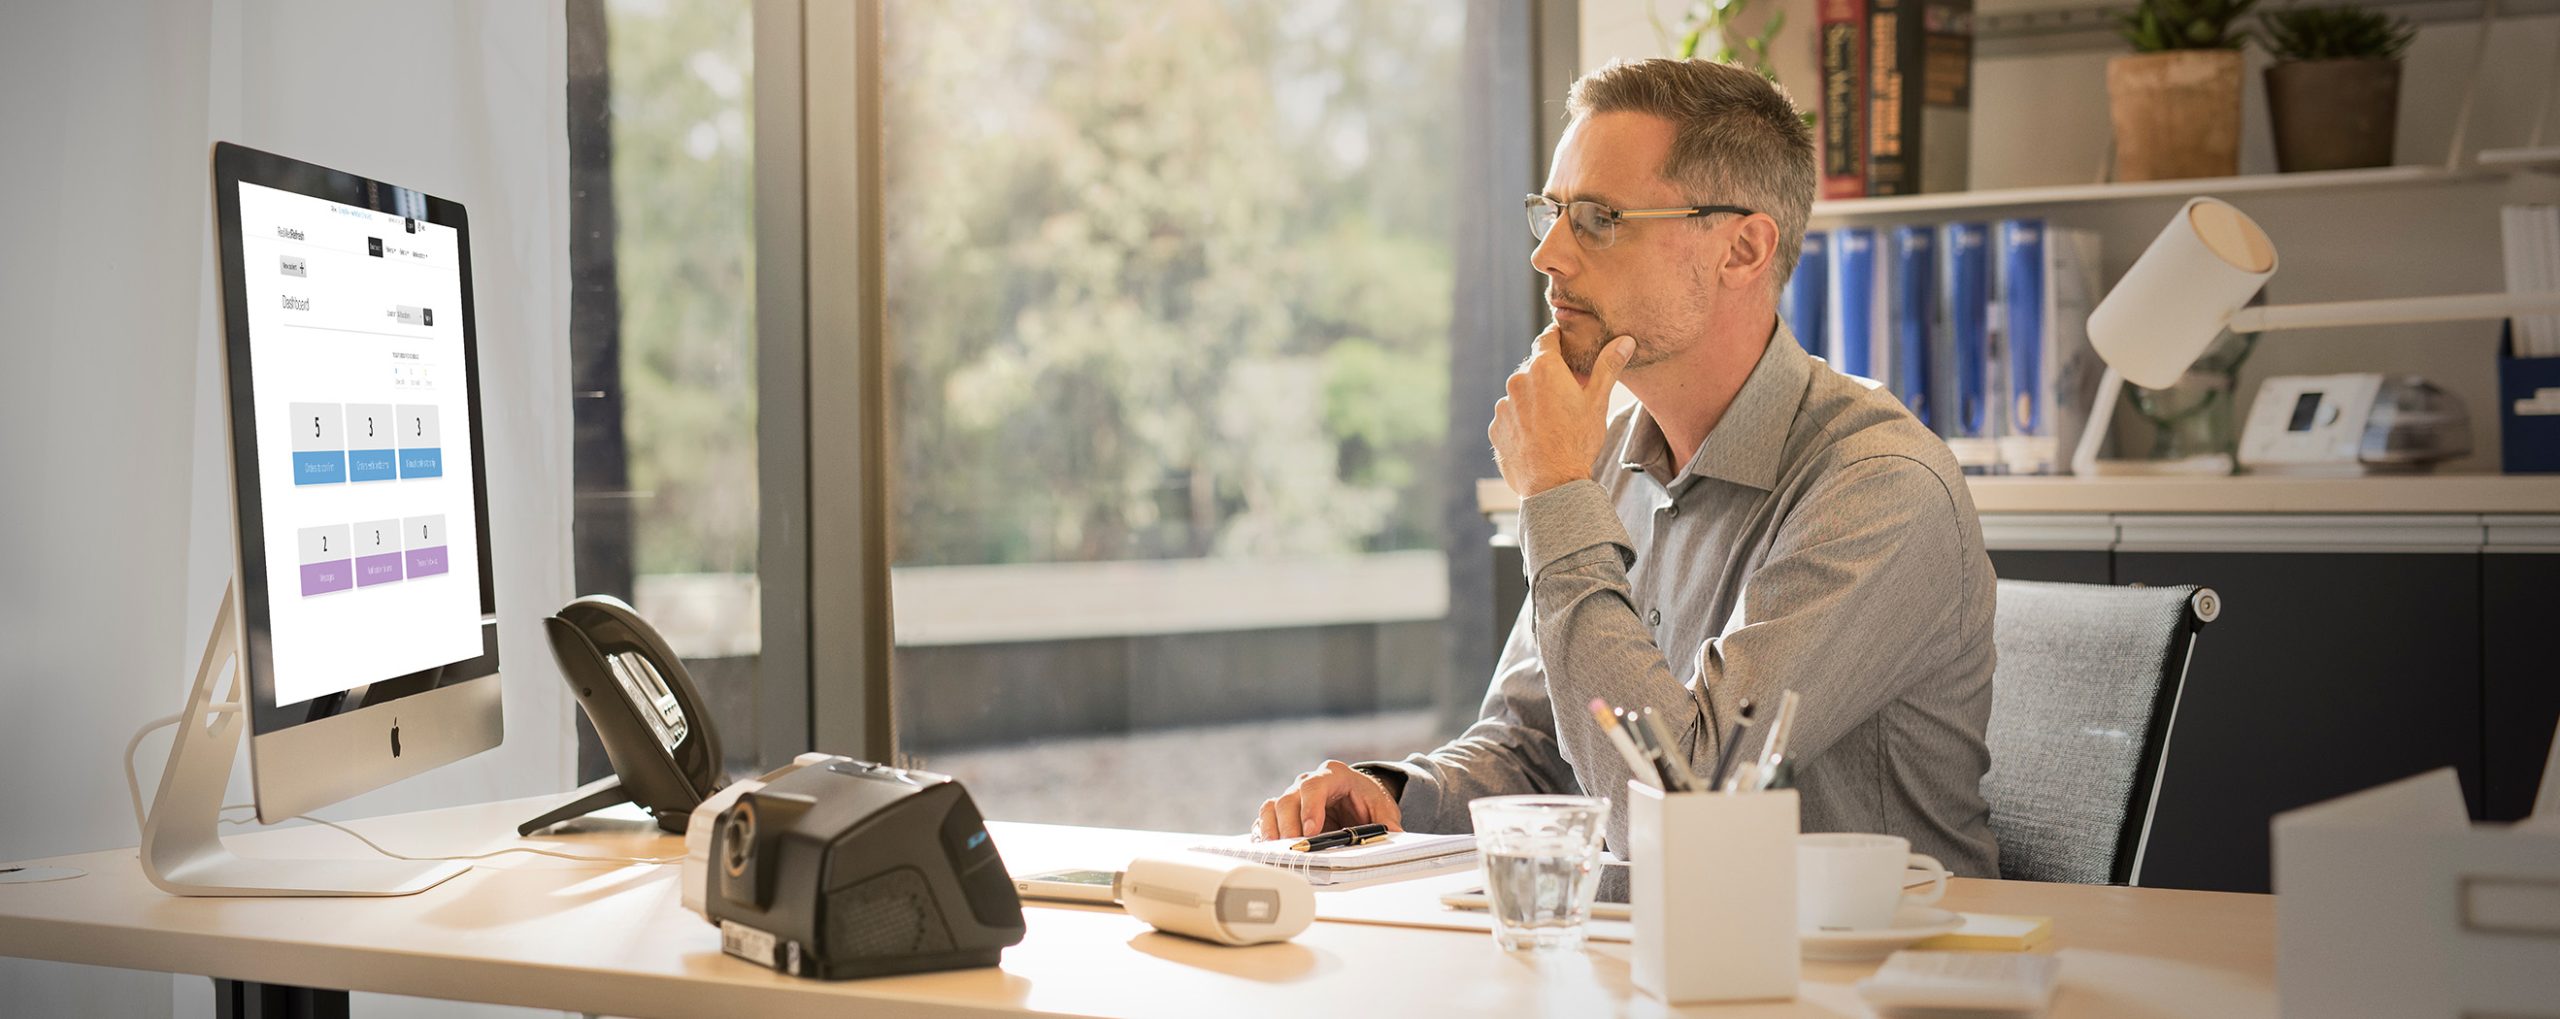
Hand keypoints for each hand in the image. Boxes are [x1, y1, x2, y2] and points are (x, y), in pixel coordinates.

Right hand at [1254, 760, 1402, 839]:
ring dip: (1272, 831)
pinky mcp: (1284, 813)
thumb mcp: (1383, 807)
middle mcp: (1308, 782)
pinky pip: (1266, 820)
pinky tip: (1269, 851)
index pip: (1314, 786)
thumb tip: (1395, 837)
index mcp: (1333, 774)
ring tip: (1277, 852)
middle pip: (1288, 799)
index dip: (1309, 808)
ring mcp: (1293, 797)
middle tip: (1294, 848)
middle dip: (1288, 826)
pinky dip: (1265, 835)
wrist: (1358, 796)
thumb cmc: (1367, 799)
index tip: (1311, 831)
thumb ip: (1387, 822)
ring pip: (1272, 808)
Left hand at [1489, 327, 1634, 496]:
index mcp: (1543, 368)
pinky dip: (1522, 422)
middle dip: (1550, 377)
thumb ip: (1608, 366)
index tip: (1565, 343)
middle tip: (1570, 394)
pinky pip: (1510, 417)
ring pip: (1522, 394)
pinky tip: (1538, 438)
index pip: (1547, 338)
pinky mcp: (1495, 428)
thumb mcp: (1598, 401)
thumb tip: (1625, 340)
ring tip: (1554, 423)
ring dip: (1535, 400)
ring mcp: (1503, 406)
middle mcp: (1517, 381)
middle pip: (1534, 369)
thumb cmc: (1578, 441)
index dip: (1558, 339)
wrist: (1552, 484)